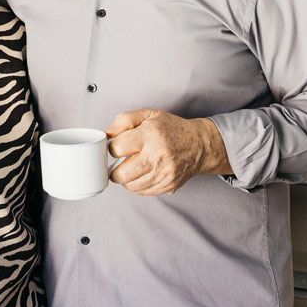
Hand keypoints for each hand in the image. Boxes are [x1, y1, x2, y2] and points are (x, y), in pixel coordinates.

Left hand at [106, 109, 228, 196]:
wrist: (199, 145)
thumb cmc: (172, 129)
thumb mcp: (148, 114)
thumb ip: (124, 120)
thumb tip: (106, 135)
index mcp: (150, 135)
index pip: (117, 148)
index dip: (112, 148)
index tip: (117, 148)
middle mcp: (157, 156)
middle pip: (121, 174)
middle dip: (115, 170)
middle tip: (119, 163)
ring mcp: (164, 174)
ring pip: (130, 186)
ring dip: (126, 179)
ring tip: (132, 167)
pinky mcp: (168, 186)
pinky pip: (143, 192)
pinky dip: (138, 185)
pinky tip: (143, 174)